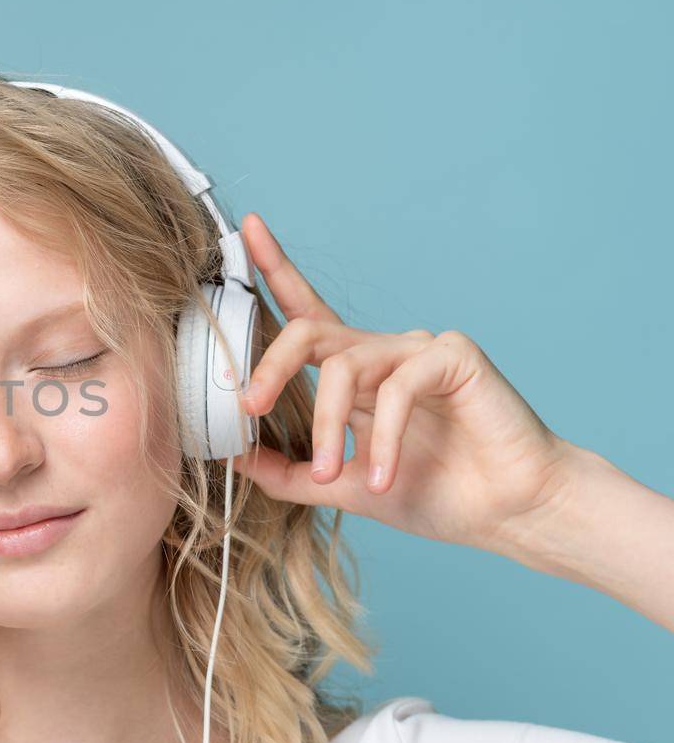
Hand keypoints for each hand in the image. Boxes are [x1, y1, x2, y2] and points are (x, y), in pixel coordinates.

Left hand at [231, 213, 571, 554]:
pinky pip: (397, 387)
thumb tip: (233, 457)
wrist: (509, 513)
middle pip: (307, 332)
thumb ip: (289, 472)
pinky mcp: (453, 357)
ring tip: (333, 473)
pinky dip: (383, 437)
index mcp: (354, 372)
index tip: (245, 229)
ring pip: (344, 366)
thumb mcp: (343, 487)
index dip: (275, 269)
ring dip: (329, 425)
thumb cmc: (436, 494)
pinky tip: (385, 476)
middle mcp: (381, 351)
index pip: (305, 311)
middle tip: (248, 406)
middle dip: (270, 366)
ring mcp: (418, 349)